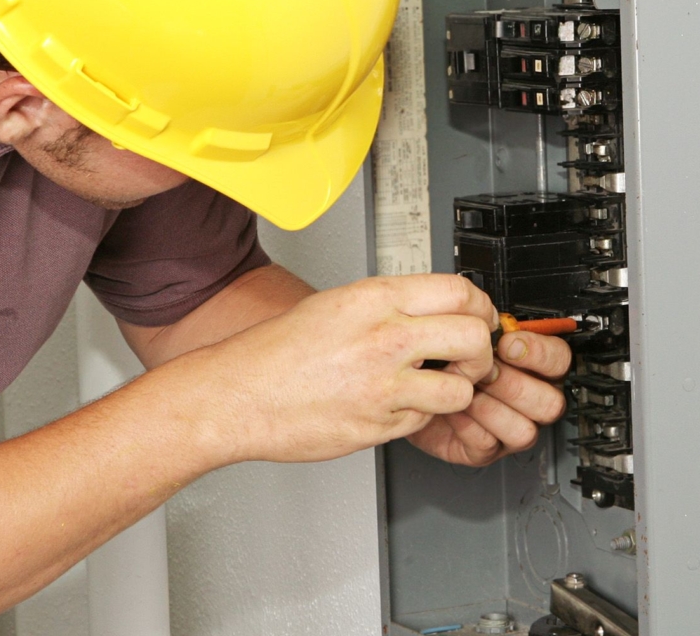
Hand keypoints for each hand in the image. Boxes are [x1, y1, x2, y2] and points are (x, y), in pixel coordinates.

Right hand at [186, 274, 497, 465]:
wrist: (236, 396)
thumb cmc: (272, 354)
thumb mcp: (332, 306)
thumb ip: (385, 305)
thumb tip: (430, 308)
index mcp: (372, 300)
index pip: (459, 290)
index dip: (479, 307)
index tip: (477, 317)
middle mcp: (383, 338)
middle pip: (473, 336)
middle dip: (480, 351)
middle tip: (468, 358)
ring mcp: (383, 385)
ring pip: (461, 389)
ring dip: (455, 391)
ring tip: (433, 388)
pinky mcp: (378, 425)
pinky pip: (424, 420)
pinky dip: (417, 416)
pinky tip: (392, 405)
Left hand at [407, 331, 570, 465]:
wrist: (409, 388)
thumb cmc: (440, 360)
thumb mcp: (462, 336)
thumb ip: (485, 330)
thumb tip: (493, 319)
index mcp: (532, 367)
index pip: (560, 360)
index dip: (539, 353)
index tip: (508, 343)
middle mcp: (528, 400)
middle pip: (551, 402)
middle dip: (514, 384)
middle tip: (485, 371)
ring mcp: (509, 429)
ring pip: (525, 430)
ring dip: (490, 407)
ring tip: (465, 390)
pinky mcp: (484, 451)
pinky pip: (488, 444)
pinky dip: (466, 426)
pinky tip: (450, 409)